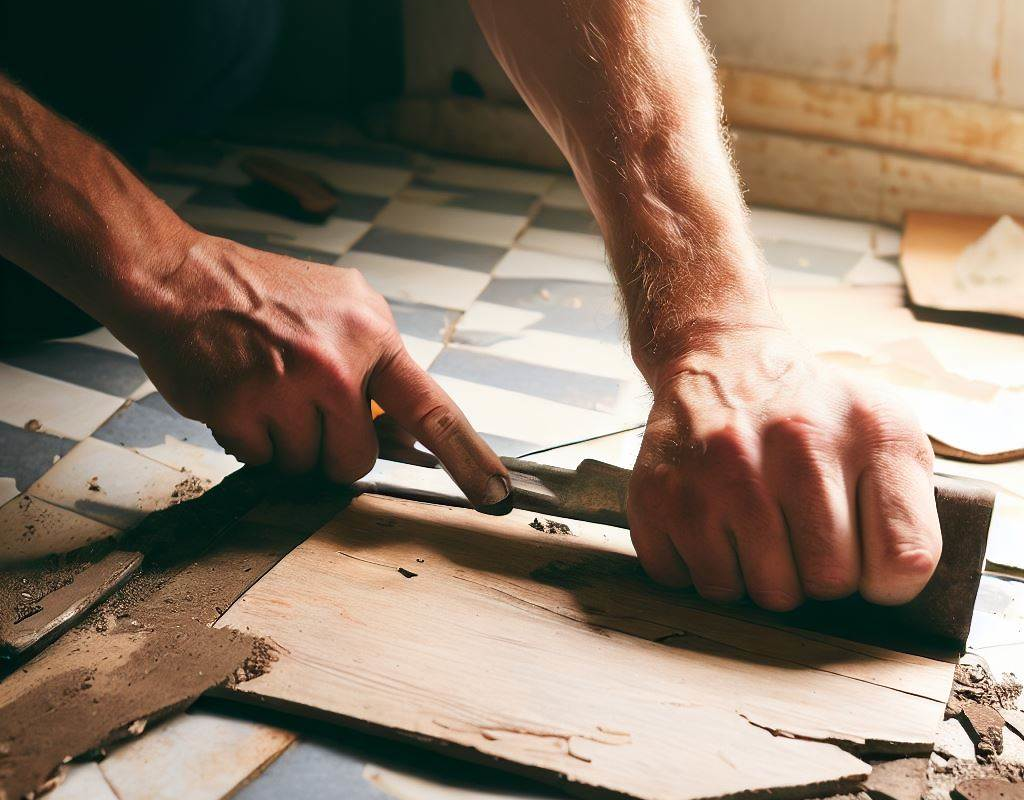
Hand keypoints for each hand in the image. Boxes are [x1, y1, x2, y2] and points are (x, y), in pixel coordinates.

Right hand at [123, 232, 510, 510]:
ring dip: (287, 444)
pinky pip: (261, 461)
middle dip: (333, 450)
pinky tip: (240, 398)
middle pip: (356, 459)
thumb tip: (411, 435)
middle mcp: (335, 362)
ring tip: (267, 393)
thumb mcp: (341, 308)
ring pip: (306, 466)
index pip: (432, 408)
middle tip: (306, 411)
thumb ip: (379, 368)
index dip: (468, 457)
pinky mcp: (238, 409)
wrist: (179, 276)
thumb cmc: (262, 295)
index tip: (494, 492)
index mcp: (370, 333)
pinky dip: (251, 441)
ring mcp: (285, 386)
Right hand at [627, 324, 940, 610]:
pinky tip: (711, 527)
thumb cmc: (812, 410)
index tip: (863, 554)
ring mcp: (713, 477)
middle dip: (813, 575)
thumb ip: (911, 511)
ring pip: (751, 595)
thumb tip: (889, 589)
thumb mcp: (887, 433)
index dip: (885, 578)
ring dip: (755, 576)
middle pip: (819, 587)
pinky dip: (700, 569)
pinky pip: (686, 583)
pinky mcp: (655, 497)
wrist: (724, 360)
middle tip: (800, 533)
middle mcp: (785, 452)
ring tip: (755, 528)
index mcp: (859, 437)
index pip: (899, 563)